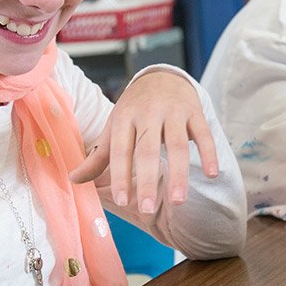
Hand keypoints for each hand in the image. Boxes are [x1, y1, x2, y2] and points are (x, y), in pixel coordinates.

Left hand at [69, 71, 218, 212]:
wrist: (161, 76)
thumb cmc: (134, 108)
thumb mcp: (115, 126)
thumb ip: (99, 155)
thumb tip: (73, 179)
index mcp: (125, 117)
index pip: (121, 149)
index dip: (122, 175)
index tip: (123, 200)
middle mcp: (148, 113)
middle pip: (148, 149)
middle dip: (148, 180)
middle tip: (147, 209)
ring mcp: (173, 111)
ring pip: (177, 143)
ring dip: (179, 173)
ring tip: (178, 200)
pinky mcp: (194, 111)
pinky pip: (203, 134)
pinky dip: (209, 153)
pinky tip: (212, 174)